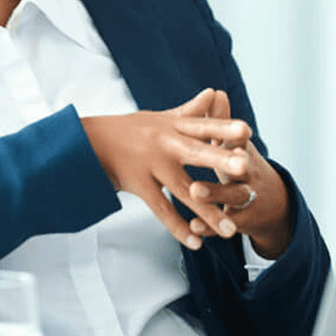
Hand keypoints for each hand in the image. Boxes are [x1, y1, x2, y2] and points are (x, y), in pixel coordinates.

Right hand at [81, 88, 253, 249]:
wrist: (88, 141)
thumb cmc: (129, 129)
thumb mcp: (161, 117)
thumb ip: (191, 109)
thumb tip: (214, 92)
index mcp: (173, 125)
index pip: (203, 126)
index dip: (225, 128)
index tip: (247, 131)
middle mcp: (164, 143)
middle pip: (197, 153)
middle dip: (221, 160)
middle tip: (246, 167)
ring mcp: (151, 165)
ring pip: (183, 190)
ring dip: (208, 211)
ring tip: (231, 230)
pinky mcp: (139, 184)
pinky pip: (161, 209)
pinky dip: (179, 227)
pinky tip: (197, 243)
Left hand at [184, 91, 293, 258]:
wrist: (273, 203)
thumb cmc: (243, 167)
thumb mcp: (235, 145)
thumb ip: (222, 122)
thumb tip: (216, 91)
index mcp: (243, 152)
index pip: (238, 140)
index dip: (235, 133)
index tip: (233, 126)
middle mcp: (249, 173)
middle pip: (238, 168)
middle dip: (227, 163)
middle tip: (217, 157)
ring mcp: (247, 197)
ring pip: (232, 196)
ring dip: (214, 194)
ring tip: (194, 191)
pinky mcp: (242, 219)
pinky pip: (224, 222)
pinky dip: (210, 226)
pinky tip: (194, 228)